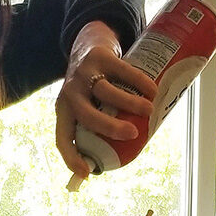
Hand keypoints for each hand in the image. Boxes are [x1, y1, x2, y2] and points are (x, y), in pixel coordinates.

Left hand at [55, 21, 156, 177]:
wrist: (88, 43)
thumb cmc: (91, 86)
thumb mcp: (87, 105)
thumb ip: (100, 126)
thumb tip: (124, 156)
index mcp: (64, 111)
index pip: (62, 138)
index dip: (71, 157)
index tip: (86, 173)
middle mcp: (70, 94)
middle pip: (87, 115)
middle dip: (109, 127)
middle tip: (133, 134)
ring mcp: (83, 75)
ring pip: (106, 91)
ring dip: (130, 103)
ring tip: (149, 110)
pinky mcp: (99, 56)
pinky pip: (121, 70)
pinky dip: (138, 82)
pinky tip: (152, 90)